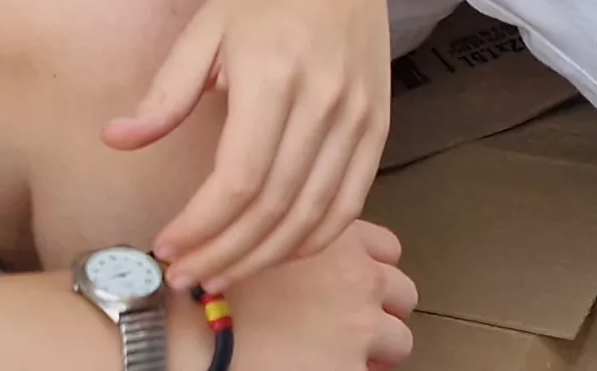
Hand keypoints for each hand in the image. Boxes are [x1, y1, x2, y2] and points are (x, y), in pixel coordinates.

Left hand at [112, 0, 393, 293]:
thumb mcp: (202, 33)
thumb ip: (164, 94)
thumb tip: (115, 141)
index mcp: (271, 75)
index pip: (238, 178)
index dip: (201, 226)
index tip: (166, 247)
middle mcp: (322, 101)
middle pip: (273, 206)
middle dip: (225, 253)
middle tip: (186, 277)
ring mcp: (357, 117)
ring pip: (313, 214)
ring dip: (265, 257)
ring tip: (223, 275)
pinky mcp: (377, 126)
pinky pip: (350, 201)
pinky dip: (314, 238)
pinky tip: (276, 252)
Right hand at [217, 221, 416, 370]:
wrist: (196, 337)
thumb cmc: (207, 293)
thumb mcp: (253, 242)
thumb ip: (288, 240)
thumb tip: (288, 253)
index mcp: (337, 239)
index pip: (386, 249)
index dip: (368, 269)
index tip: (347, 284)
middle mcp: (359, 277)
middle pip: (401, 292)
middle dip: (379, 308)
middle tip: (347, 324)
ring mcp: (362, 326)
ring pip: (398, 339)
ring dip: (376, 347)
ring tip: (341, 354)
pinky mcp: (352, 369)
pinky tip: (328, 370)